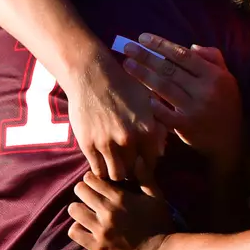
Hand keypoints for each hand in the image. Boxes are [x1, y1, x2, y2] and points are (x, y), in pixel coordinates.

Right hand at [62, 54, 166, 182]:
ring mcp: (107, 143)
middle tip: (127, 165)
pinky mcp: (88, 144)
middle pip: (134, 171)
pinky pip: (97, 169)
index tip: (141, 163)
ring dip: (117, 172)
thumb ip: (157, 127)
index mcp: (147, 130)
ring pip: (116, 175)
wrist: (91, 74)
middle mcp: (129, 140)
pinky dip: (100, 170)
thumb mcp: (148, 102)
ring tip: (114, 164)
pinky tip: (101, 162)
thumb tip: (161, 152)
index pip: (151, 163)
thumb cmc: (123, 85)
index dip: (147, 166)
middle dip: (132, 170)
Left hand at [66, 174, 172, 249]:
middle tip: (92, 197)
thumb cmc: (159, 223)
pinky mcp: (97, 246)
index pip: (91, 178)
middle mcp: (107, 211)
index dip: (93, 179)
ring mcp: (100, 230)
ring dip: (80, 209)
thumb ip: (145, 176)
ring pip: (74, 210)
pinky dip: (78, 228)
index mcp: (120, 197)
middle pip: (79, 190)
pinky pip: (74, 231)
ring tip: (88, 212)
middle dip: (85, 191)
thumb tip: (137, 158)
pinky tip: (87, 228)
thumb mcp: (156, 197)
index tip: (98, 184)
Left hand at [120, 34, 242, 170]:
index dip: (161, 45)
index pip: (183, 55)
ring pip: (164, 88)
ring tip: (127, 65)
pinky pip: (164, 113)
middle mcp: (205, 90)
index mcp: (214, 75)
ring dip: (143, 75)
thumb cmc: (226, 104)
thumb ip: (212, 58)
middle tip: (127, 48)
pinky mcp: (187, 126)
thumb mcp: (227, 78)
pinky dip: (152, 104)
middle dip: (146, 57)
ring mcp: (195, 109)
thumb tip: (191, 46)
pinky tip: (139, 95)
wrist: (231, 140)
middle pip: (170, 69)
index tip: (143, 38)